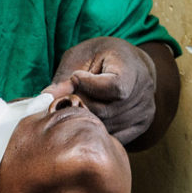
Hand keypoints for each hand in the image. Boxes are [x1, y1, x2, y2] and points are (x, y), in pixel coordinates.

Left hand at [42, 37, 157, 143]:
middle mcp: (144, 89)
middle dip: (82, 105)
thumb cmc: (102, 56)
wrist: (130, 62)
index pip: (115, 87)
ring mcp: (146, 110)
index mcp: (132, 66)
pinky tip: (92, 115)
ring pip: (108, 126)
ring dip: (87, 119)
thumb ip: (65, 78)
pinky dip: (98, 130)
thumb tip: (46, 100)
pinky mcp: (142, 124)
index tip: (76, 77)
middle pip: (106, 110)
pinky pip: (115, 136)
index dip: (89, 86)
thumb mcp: (81, 57)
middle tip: (70, 96)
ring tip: (80, 104)